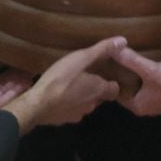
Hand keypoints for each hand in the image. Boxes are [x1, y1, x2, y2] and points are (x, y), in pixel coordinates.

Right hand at [6, 37, 127, 131]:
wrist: (37, 105)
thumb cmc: (60, 79)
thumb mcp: (81, 59)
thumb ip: (102, 50)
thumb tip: (123, 41)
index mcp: (99, 90)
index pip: (114, 89)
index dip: (111, 82)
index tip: (104, 75)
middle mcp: (92, 105)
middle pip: (100, 97)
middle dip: (95, 88)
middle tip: (85, 76)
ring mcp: (78, 114)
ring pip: (85, 104)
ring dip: (81, 96)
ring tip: (70, 84)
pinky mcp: (64, 120)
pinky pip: (71, 110)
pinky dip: (68, 104)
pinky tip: (58, 96)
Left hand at [113, 47, 160, 117]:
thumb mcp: (150, 69)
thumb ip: (132, 60)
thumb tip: (114, 49)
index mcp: (136, 104)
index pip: (116, 92)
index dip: (111, 80)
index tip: (107, 67)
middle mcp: (143, 107)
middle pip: (127, 91)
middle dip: (123, 78)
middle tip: (116, 63)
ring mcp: (154, 103)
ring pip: (139, 89)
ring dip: (135, 78)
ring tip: (129, 63)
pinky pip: (149, 88)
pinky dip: (145, 80)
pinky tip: (146, 68)